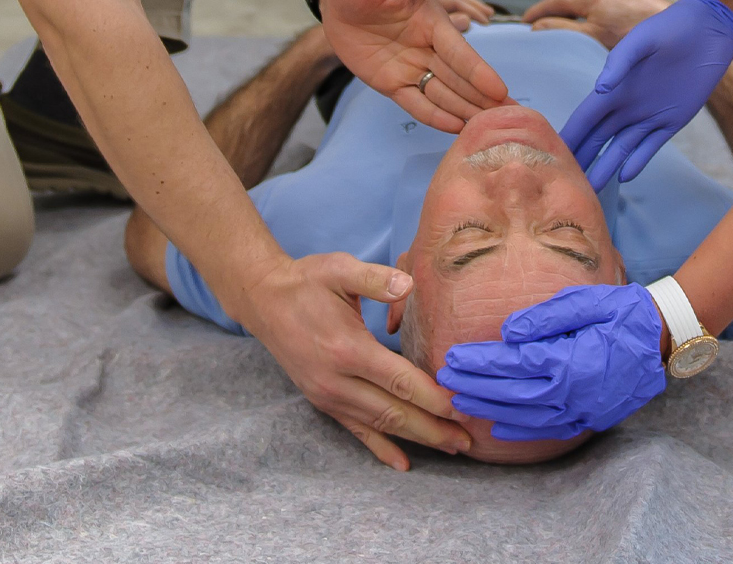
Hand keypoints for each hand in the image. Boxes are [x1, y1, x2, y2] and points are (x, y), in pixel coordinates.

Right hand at [235, 251, 473, 470]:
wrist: (264, 301)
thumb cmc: (306, 282)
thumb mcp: (339, 269)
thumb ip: (375, 279)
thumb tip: (408, 284)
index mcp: (347, 349)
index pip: (399, 380)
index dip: (432, 397)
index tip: (462, 407)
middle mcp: (337, 380)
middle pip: (394, 412)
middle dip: (434, 428)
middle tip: (468, 439)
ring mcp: (329, 396)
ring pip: (380, 425)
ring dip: (417, 439)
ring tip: (452, 447)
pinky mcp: (323, 401)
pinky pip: (357, 431)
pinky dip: (381, 449)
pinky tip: (403, 463)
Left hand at [318, 0, 509, 131]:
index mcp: (433, 23)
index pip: (460, 52)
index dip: (479, 72)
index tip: (500, 90)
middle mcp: (428, 48)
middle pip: (459, 79)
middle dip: (482, 98)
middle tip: (509, 118)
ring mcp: (410, 68)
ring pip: (442, 94)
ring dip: (464, 111)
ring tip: (485, 130)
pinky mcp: (391, 82)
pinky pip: (415, 103)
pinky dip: (434, 116)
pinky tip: (454, 128)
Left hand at [437, 284, 666, 440]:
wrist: (663, 337)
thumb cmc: (622, 312)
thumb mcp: (585, 301)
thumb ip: (545, 317)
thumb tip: (507, 333)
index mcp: (570, 360)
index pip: (513, 364)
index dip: (480, 363)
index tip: (452, 359)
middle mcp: (573, 392)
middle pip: (513, 394)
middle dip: (475, 388)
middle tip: (444, 382)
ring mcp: (582, 410)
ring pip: (527, 417)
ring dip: (490, 411)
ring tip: (460, 403)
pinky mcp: (591, 418)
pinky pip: (549, 430)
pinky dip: (521, 431)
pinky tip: (498, 427)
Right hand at [522, 0, 669, 48]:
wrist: (682, 30)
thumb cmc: (638, 36)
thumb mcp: (594, 38)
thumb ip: (563, 30)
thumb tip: (537, 28)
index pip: (553, 1)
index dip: (535, 12)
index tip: (523, 24)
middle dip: (551, 11)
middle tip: (537, 28)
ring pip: (584, 1)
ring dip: (571, 13)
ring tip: (563, 30)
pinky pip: (599, 3)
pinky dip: (587, 13)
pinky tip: (591, 29)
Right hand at [558, 0, 732, 188]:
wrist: (707, 31)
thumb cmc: (670, 28)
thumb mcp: (642, 40)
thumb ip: (621, 61)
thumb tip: (600, 88)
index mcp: (614, 87)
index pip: (584, 118)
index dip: (569, 135)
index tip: (550, 155)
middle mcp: (626, 105)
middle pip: (598, 138)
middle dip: (582, 159)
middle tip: (564, 184)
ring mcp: (648, 116)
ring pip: (621, 148)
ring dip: (606, 167)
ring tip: (591, 189)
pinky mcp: (671, 122)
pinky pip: (650, 147)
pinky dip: (637, 162)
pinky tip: (624, 177)